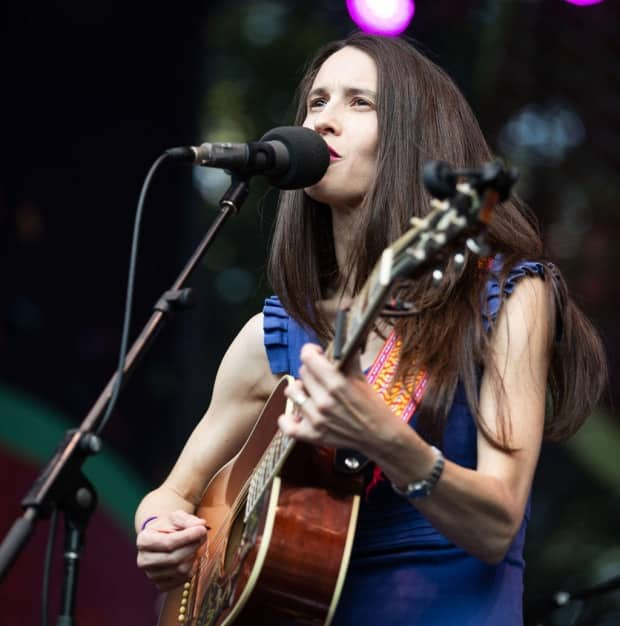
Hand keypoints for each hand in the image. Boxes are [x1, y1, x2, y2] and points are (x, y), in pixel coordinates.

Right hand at [136, 510, 207, 590]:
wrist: (161, 539)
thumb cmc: (168, 526)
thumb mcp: (176, 517)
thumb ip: (188, 520)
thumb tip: (201, 524)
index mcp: (144, 541)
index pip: (168, 543)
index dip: (187, 537)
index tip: (202, 529)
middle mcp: (144, 560)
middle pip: (175, 558)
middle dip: (193, 546)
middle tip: (203, 536)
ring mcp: (151, 575)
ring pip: (180, 571)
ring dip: (194, 557)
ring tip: (195, 545)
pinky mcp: (161, 585)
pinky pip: (182, 580)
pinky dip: (191, 569)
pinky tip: (191, 557)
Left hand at [279, 343, 396, 453]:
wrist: (379, 435)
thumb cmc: (371, 405)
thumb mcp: (361, 377)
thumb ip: (347, 359)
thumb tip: (340, 343)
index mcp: (337, 383)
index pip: (308, 357)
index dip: (311, 351)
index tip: (317, 353)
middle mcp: (324, 400)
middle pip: (302, 373)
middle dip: (311, 371)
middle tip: (320, 377)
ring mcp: (316, 419)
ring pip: (292, 393)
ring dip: (301, 391)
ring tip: (309, 393)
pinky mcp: (312, 435)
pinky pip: (287, 425)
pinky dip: (288, 419)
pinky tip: (296, 414)